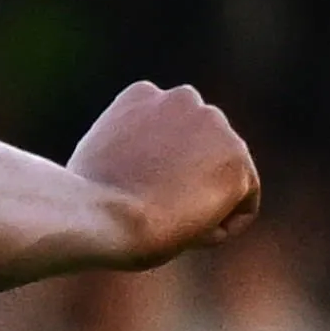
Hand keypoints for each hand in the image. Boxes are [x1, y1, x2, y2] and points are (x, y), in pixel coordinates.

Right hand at [67, 80, 260, 266]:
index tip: (132, 201)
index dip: (154, 177)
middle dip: (185, 186)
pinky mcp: (236, 159)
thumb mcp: (102, 165)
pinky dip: (219, 228)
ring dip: (202, 205)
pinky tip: (188, 236)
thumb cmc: (88, 204)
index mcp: (142, 94)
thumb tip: (148, 168)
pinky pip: (241, 207)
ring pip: (222, 178)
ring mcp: (214, 125)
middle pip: (199, 154)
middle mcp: (183, 98)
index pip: (168, 136)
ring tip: (167, 226)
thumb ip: (131, 153)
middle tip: (152, 216)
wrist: (103, 216)